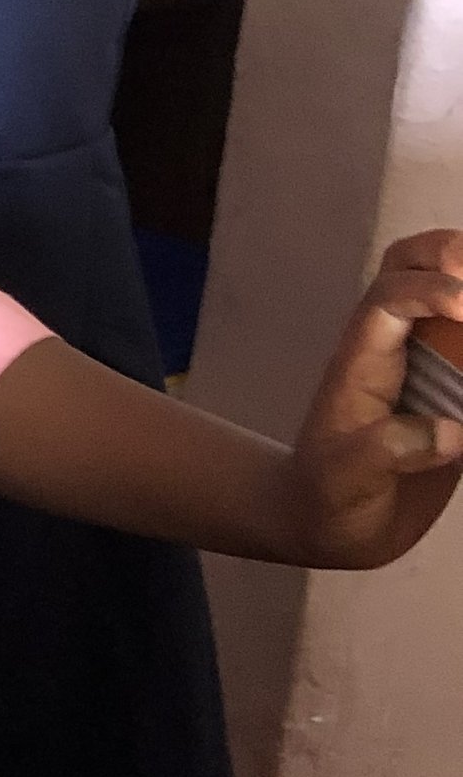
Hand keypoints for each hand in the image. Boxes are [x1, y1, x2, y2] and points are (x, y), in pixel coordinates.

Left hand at [283, 231, 462, 567]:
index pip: (389, 299)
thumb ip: (386, 451)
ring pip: (449, 293)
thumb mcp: (343, 479)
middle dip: (452, 253)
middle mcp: (395, 347)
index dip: (431, 290)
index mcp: (362, 360)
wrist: (330, 523)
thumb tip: (453, 433)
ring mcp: (426, 362)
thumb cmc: (326, 495)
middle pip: (411, 264)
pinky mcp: (454, 389)